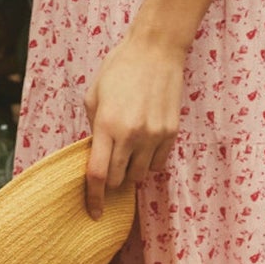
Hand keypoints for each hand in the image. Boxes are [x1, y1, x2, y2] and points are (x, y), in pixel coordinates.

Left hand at [81, 29, 185, 219]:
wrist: (156, 50)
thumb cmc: (119, 68)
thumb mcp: (94, 96)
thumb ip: (93, 129)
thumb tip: (96, 155)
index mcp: (107, 125)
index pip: (98, 175)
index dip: (93, 199)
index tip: (93, 212)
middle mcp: (131, 134)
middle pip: (120, 180)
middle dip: (112, 180)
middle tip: (111, 165)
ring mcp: (154, 135)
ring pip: (141, 175)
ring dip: (132, 171)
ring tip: (129, 150)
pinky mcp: (171, 132)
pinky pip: (159, 163)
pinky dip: (149, 161)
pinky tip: (145, 144)